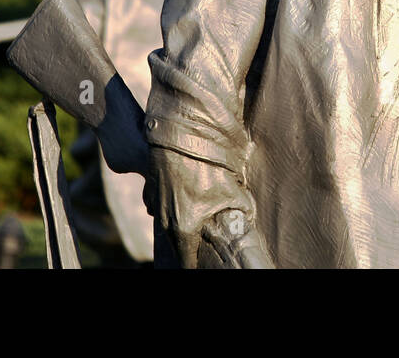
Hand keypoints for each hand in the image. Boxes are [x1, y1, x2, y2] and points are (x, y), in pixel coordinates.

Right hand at [145, 144, 270, 266]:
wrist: (184, 134)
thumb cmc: (209, 165)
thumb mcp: (233, 191)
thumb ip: (241, 213)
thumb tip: (248, 221)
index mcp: (184, 228)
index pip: (188, 263)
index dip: (197, 265)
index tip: (207, 263)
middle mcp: (165, 220)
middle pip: (176, 246)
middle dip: (189, 248)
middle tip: (202, 246)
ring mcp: (154, 203)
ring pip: (165, 225)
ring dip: (177, 226)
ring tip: (193, 221)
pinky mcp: (150, 188)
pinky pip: (158, 206)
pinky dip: (168, 207)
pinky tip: (182, 199)